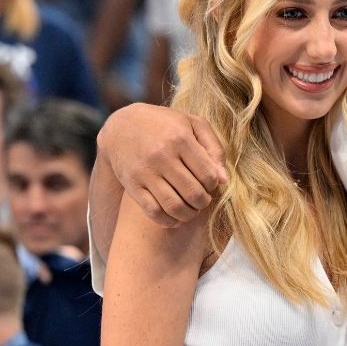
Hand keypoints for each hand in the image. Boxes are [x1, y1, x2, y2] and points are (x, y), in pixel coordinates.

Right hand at [98, 103, 227, 225]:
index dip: (213, 184)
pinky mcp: (132, 185)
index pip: (208, 175)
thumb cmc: (165, 125)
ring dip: (189, 214)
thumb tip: (223, 180)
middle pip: (193, 193)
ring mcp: (145, 172)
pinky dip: (168, 221)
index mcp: (180, 138)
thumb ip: (214, 148)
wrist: (122, 126)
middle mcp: (162, 155)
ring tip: (191, 209)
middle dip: (204, 202)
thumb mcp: (192, 124)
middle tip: (203, 199)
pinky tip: (175, 217)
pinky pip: (153, 212)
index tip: (210, 183)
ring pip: (175, 206)